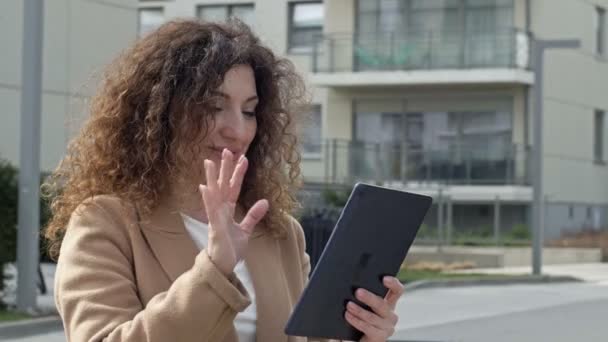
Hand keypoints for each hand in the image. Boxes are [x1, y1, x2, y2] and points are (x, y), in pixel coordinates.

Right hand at [199, 149, 268, 275]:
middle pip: (222, 185)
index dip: (238, 173)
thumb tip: (265, 201)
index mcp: (227, 211)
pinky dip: (208, 200)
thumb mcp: (245, 230)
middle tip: (227, 150)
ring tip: (209, 162)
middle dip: (224, 169)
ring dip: (211, 178)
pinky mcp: (215, 228)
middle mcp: (220, 211)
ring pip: (214, 194)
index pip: (233, 188)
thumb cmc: (230, 249)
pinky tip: (205, 188)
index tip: (243, 158)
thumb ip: (253, 216)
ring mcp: (215, 218)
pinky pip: (211, 212)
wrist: (223, 267)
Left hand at [344, 276, 403, 341]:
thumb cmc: (361, 317)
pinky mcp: (380, 337)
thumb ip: (365, 296)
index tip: (384, 278)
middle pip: (382, 304)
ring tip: (348, 305)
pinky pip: (368, 328)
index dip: (393, 284)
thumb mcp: (365, 305)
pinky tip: (348, 316)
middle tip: (357, 292)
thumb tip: (354, 286)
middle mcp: (390, 315)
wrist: (360, 338)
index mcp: (389, 303)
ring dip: (359, 310)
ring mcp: (386, 327)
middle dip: (369, 298)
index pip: (397, 291)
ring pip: (373, 317)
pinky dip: (357, 321)